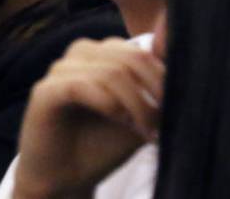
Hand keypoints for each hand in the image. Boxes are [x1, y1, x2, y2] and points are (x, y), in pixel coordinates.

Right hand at [11, 24, 165, 198]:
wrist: (65, 179)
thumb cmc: (102, 146)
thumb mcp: (140, 117)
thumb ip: (157, 94)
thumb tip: (184, 72)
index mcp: (104, 53)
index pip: (142, 51)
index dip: (163, 78)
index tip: (174, 108)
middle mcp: (82, 53)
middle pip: (130, 58)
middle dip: (152, 93)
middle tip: (159, 125)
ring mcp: (61, 68)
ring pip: (110, 72)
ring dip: (134, 104)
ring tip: (143, 130)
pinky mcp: (45, 90)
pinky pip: (81, 85)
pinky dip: (107, 104)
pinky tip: (119, 120)